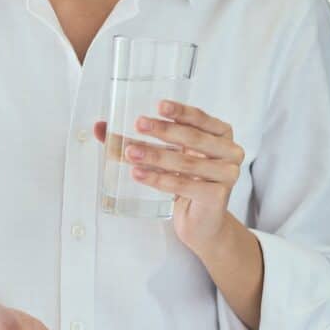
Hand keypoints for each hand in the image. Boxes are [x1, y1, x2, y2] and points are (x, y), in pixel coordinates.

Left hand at [94, 100, 244, 256]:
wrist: (202, 223)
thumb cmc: (185, 182)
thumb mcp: (166, 156)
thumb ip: (138, 140)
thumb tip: (100, 127)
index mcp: (221, 134)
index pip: (201, 118)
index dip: (181, 111)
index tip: (159, 106)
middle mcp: (230, 152)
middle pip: (193, 138)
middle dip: (162, 131)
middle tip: (138, 124)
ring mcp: (227, 175)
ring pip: (186, 163)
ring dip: (155, 156)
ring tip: (130, 152)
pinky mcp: (217, 197)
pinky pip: (184, 185)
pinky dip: (159, 179)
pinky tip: (138, 174)